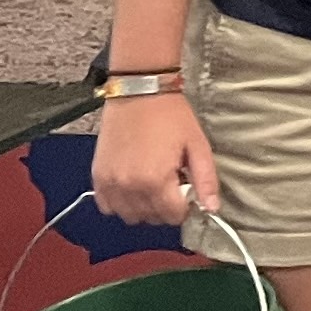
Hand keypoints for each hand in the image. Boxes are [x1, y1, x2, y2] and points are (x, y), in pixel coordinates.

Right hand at [90, 91, 217, 226]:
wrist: (139, 91)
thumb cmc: (170, 116)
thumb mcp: (197, 145)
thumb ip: (206, 180)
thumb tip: (212, 208)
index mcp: (156, 181)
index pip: (173, 216)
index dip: (185, 206)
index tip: (186, 190)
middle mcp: (130, 187)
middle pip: (152, 218)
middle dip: (165, 206)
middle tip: (171, 182)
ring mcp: (110, 183)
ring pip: (130, 216)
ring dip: (143, 207)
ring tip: (152, 183)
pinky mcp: (97, 176)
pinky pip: (107, 206)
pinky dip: (120, 202)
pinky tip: (132, 185)